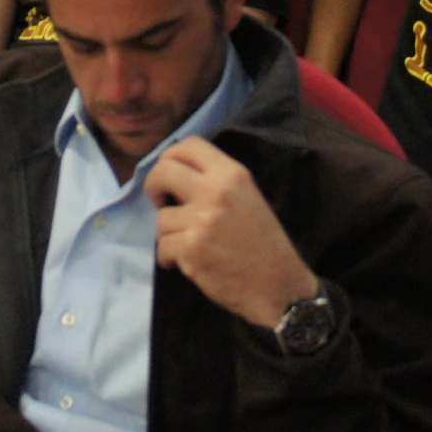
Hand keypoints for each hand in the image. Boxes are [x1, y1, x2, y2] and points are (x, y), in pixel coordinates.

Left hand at [144, 137, 317, 328]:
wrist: (278, 285)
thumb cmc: (264, 243)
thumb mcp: (248, 198)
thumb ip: (217, 182)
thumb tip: (177, 174)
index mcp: (232, 174)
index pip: (190, 145)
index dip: (171, 158)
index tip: (170, 177)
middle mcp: (216, 191)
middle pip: (163, 171)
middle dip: (154, 187)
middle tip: (160, 202)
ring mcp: (202, 220)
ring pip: (161, 218)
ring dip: (169, 234)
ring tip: (189, 245)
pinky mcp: (191, 248)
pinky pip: (163, 247)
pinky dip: (170, 258)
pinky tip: (187, 263)